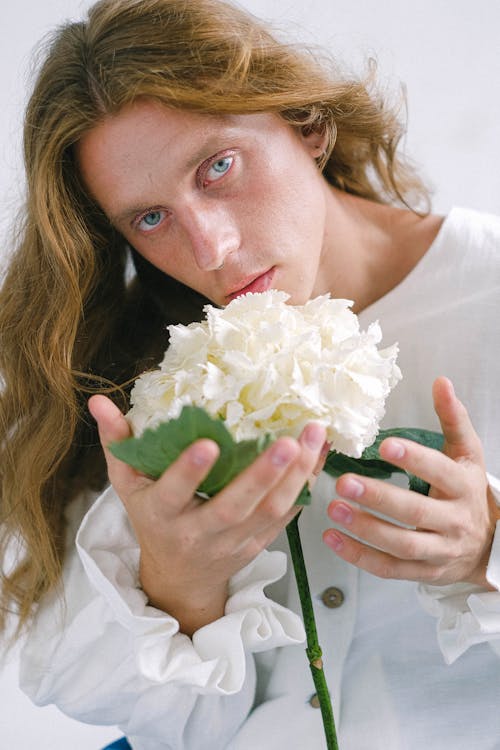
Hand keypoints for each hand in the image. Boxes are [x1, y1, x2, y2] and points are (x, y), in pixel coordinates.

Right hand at [88, 395, 326, 634]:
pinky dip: (305, 487)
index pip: (174, 494)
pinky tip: (319, 456)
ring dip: (295, 475)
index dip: (189, 472)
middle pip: (234, 507)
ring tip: (314, 437)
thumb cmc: (152, 521)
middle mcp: (199, 532)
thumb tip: (99, 402)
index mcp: (162, 515)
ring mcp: (234, 541)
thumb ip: (118, 443)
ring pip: (269, 511)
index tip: (208, 444)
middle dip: (262, 474)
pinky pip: (287, 517)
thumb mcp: (128, 485)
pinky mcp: (259, 542)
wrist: (180, 578)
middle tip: (287, 440)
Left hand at [323, 376, 499, 586]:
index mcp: (463, 485)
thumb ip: (452, 418)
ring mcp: (439, 550)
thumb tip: (440, 382)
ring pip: (402, 545)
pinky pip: (390, 568)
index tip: (385, 446)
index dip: (414, 459)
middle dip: (379, 497)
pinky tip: (333, 539)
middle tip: (344, 481)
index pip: (439, 471)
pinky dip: (360, 557)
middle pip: (415, 512)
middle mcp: (453, 520)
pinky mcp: (423, 572)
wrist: (489, 544)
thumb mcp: (467, 452)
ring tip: (333, 509)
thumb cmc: (467, 490)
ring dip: (365, 529)